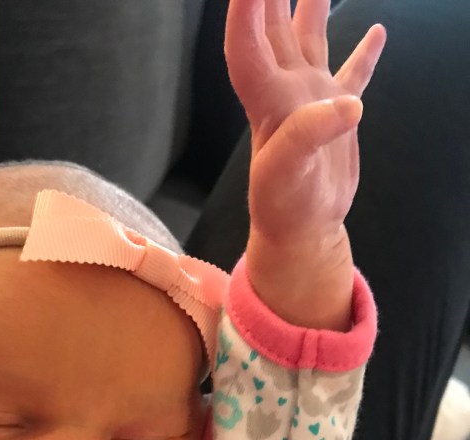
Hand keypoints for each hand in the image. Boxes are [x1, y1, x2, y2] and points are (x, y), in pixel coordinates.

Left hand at [225, 0, 385, 327]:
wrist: (301, 232)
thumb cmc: (284, 210)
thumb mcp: (285, 177)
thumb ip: (308, 137)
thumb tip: (349, 106)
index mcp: (268, 103)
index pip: (248, 46)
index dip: (246, 11)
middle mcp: (285, 92)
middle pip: (271, 28)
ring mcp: (311, 100)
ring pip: (308, 38)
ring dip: (310, 4)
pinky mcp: (335, 116)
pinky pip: (350, 74)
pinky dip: (363, 54)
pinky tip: (378, 30)